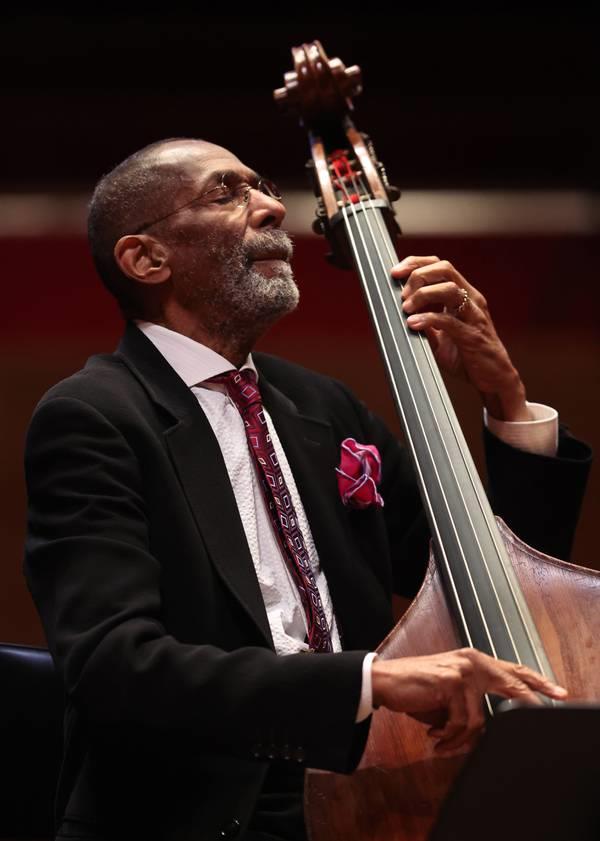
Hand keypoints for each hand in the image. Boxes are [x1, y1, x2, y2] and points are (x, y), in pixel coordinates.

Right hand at [371, 647, 567, 752]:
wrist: (384, 680)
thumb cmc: (414, 689)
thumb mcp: (448, 696)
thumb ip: (471, 703)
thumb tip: (485, 727)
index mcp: (473, 660)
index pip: (511, 669)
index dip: (535, 681)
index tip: (556, 692)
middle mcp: (472, 660)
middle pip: (513, 683)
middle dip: (530, 701)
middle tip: (546, 707)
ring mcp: (463, 670)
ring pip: (480, 718)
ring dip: (460, 738)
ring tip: (444, 742)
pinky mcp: (452, 682)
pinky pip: (462, 722)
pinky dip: (449, 737)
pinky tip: (435, 737)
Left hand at [391, 256, 531, 420]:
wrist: (494, 378)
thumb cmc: (469, 356)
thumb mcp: (442, 336)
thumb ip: (426, 323)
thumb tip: (401, 315)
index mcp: (464, 296)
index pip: (440, 266)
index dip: (416, 263)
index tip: (395, 273)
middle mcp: (471, 300)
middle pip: (445, 269)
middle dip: (418, 275)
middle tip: (402, 294)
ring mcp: (474, 316)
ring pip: (450, 289)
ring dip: (423, 295)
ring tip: (407, 308)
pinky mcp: (473, 336)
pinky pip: (450, 321)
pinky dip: (428, 319)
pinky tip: (414, 324)